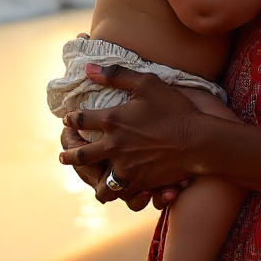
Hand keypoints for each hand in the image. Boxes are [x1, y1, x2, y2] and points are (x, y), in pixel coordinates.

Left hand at [59, 65, 204, 192]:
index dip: (72, 119)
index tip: (68, 120)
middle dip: (69, 154)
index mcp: (113, 120)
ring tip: (87, 177)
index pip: (81, 120)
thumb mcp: (147, 83)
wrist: (198, 141)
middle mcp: (113, 145)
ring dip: (89, 178)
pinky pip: (120, 191)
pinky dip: (116, 190)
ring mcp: (125, 166)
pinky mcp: (138, 182)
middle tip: (63, 155)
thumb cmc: (174, 109)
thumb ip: (116, 75)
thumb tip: (87, 69)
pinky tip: (115, 187)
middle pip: (81, 155)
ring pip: (97, 179)